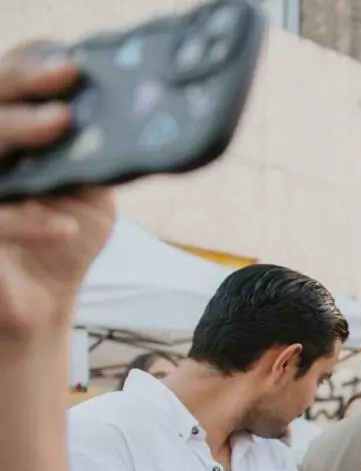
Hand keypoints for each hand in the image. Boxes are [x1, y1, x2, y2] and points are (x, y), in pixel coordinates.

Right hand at [0, 42, 114, 342]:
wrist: (43, 302)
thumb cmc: (63, 237)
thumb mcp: (90, 190)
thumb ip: (97, 154)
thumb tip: (132, 116)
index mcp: (9, 137)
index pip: (8, 85)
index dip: (28, 66)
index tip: (69, 63)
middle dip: (22, 83)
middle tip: (65, 77)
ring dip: (18, 130)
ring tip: (61, 123)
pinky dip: (28, 221)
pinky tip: (65, 225)